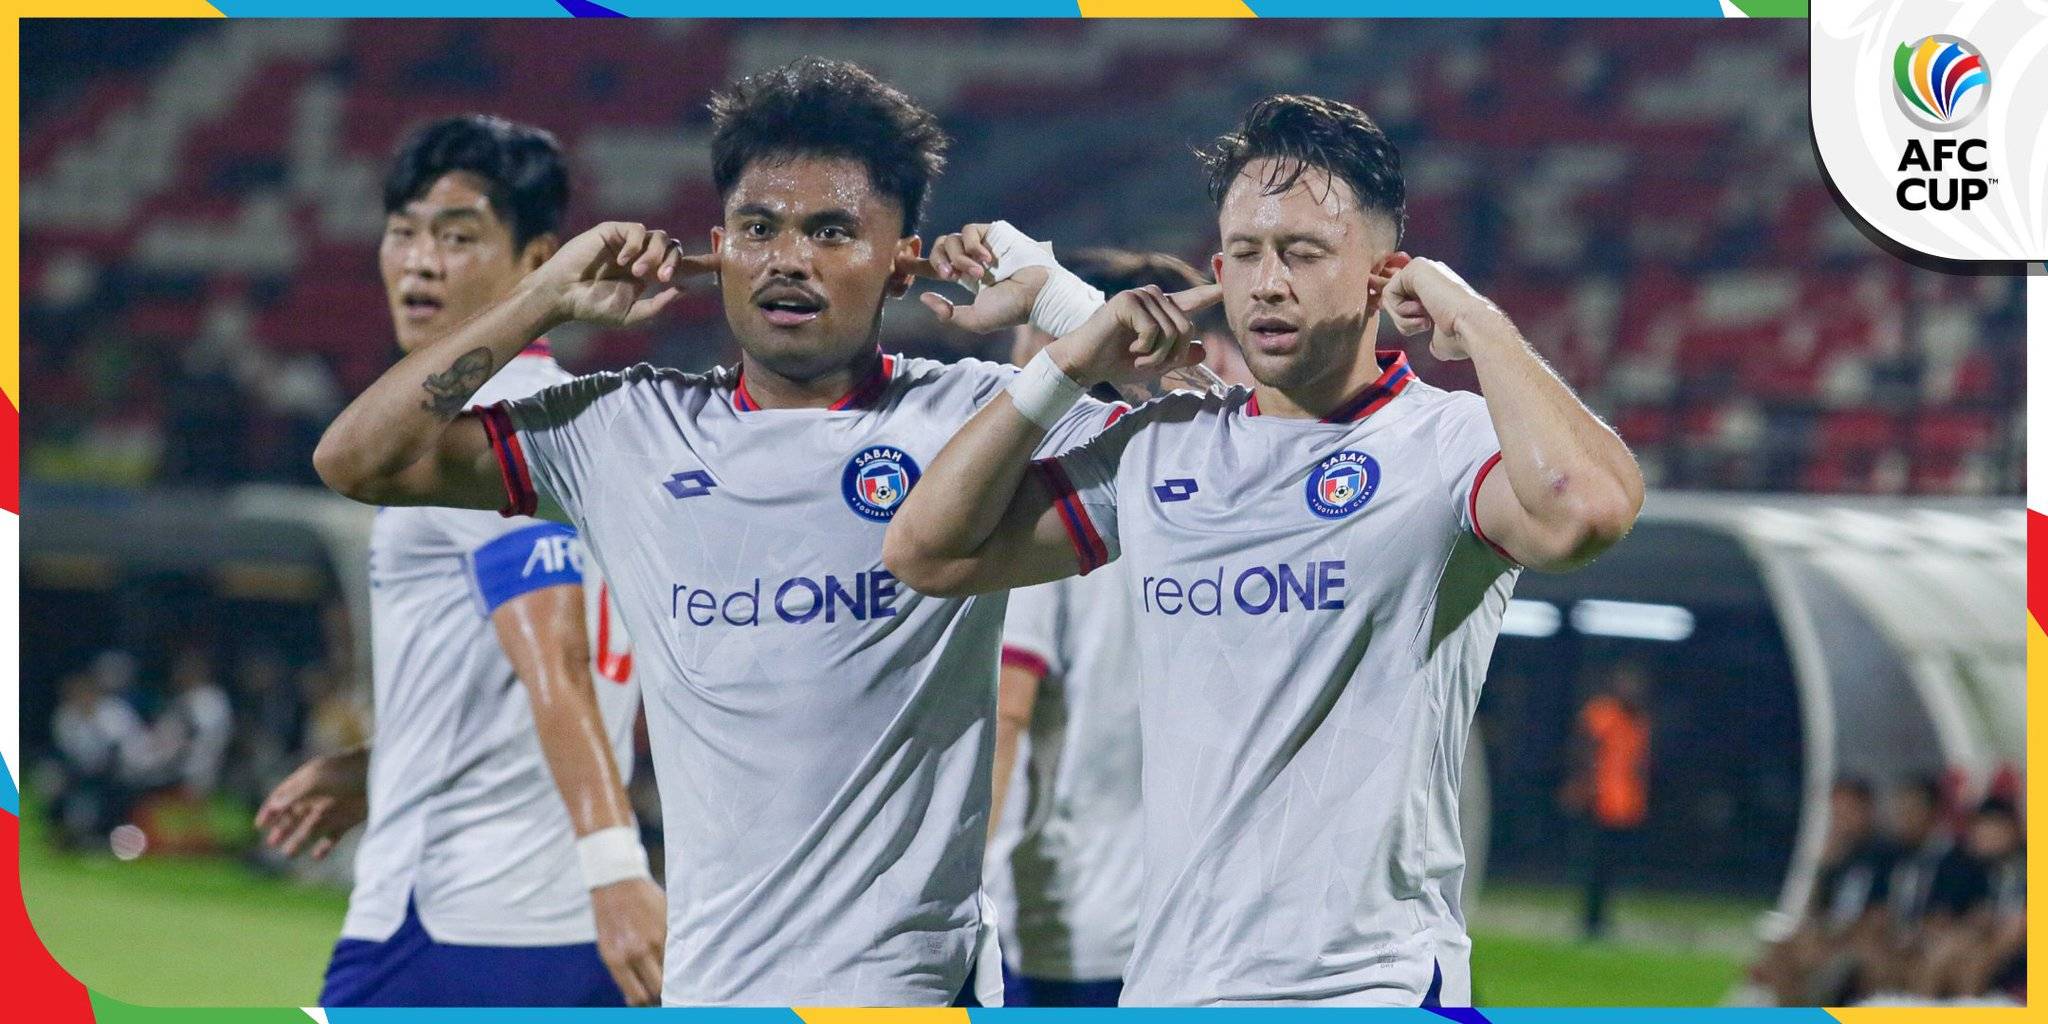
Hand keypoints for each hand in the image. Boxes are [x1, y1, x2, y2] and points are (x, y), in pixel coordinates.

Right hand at [255, 751, 368, 859]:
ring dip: (299, 840)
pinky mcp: (350, 819)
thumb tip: (273, 805)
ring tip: (287, 854)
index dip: (270, 809)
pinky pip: (332, 835)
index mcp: (308, 781)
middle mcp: (319, 795)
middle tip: (271, 843)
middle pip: (294, 815)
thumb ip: (296, 792)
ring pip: (311, 828)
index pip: (283, 796)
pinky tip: (316, 856)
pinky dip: (324, 846)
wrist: (386, 772)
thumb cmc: (350, 769)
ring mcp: (334, 807)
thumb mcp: (319, 777)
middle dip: (282, 828)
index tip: (259, 825)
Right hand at [534, 222, 715, 327]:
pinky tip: (624, 261)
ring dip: (655, 255)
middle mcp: (642, 256)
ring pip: (660, 237)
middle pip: (675, 248)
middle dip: (674, 262)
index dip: (704, 262)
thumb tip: (685, 290)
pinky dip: (636, 245)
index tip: (725, 260)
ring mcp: (628, 242)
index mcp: (649, 275)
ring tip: (638, 273)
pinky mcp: (614, 231)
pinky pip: (637, 230)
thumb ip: (659, 306)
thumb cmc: (592, 308)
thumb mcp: (631, 315)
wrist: (564, 296)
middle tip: (662, 278)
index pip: (682, 265)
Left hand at [591, 876, 665, 1005]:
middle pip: (659, 986)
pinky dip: (675, 951)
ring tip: (664, 963)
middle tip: (658, 983)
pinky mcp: (669, 924)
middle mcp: (638, 950)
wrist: (616, 882)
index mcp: (618, 959)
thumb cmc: (609, 918)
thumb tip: (634, 999)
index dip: (644, 1000)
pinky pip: (677, 947)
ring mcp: (657, 936)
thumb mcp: (606, 949)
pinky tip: (668, 945)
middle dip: (659, 989)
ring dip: (669, 969)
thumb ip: (622, 974)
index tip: (647, 998)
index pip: (638, 995)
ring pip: (671, 967)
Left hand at [909, 222, 1050, 332]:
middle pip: (937, 249)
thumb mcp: (974, 319)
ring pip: (950, 239)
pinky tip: (986, 260)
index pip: (932, 266)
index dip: (913, 262)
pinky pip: (968, 230)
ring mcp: (980, 244)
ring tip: (978, 273)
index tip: (897, 260)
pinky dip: (971, 245)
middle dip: (939, 262)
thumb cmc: (1012, 309)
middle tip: (950, 277)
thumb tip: (923, 297)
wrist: (1039, 294)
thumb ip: (948, 313)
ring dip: (959, 258)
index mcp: (963, 278)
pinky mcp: (992, 232)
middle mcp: (969, 259)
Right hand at [1046, 284, 1220, 386]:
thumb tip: (1202, 349)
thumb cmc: (1117, 362)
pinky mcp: (1128, 301)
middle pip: (1187, 328)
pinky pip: (1154, 330)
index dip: (1211, 292)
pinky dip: (1145, 348)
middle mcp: (1154, 298)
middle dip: (1172, 355)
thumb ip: (1179, 356)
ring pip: (1172, 332)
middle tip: (1149, 363)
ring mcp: (1141, 296)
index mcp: (1162, 310)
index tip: (1227, 284)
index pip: (1193, 300)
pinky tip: (1130, 348)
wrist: (1085, 363)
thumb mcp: (1154, 363)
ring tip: (1138, 357)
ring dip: (1157, 355)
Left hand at [1377, 252, 1503, 360]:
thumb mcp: (1442, 339)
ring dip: (1403, 318)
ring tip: (1426, 319)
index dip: (1404, 319)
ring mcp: (1423, 268)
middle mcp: (1430, 273)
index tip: (1422, 326)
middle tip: (1426, 324)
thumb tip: (1434, 347)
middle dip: (1403, 320)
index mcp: (1436, 287)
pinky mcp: (1415, 267)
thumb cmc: (1461, 336)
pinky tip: (1424, 309)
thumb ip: (1432, 336)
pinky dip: (1400, 310)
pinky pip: (1388, 293)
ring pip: (1389, 298)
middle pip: (1393, 300)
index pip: (1403, 302)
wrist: (1473, 326)